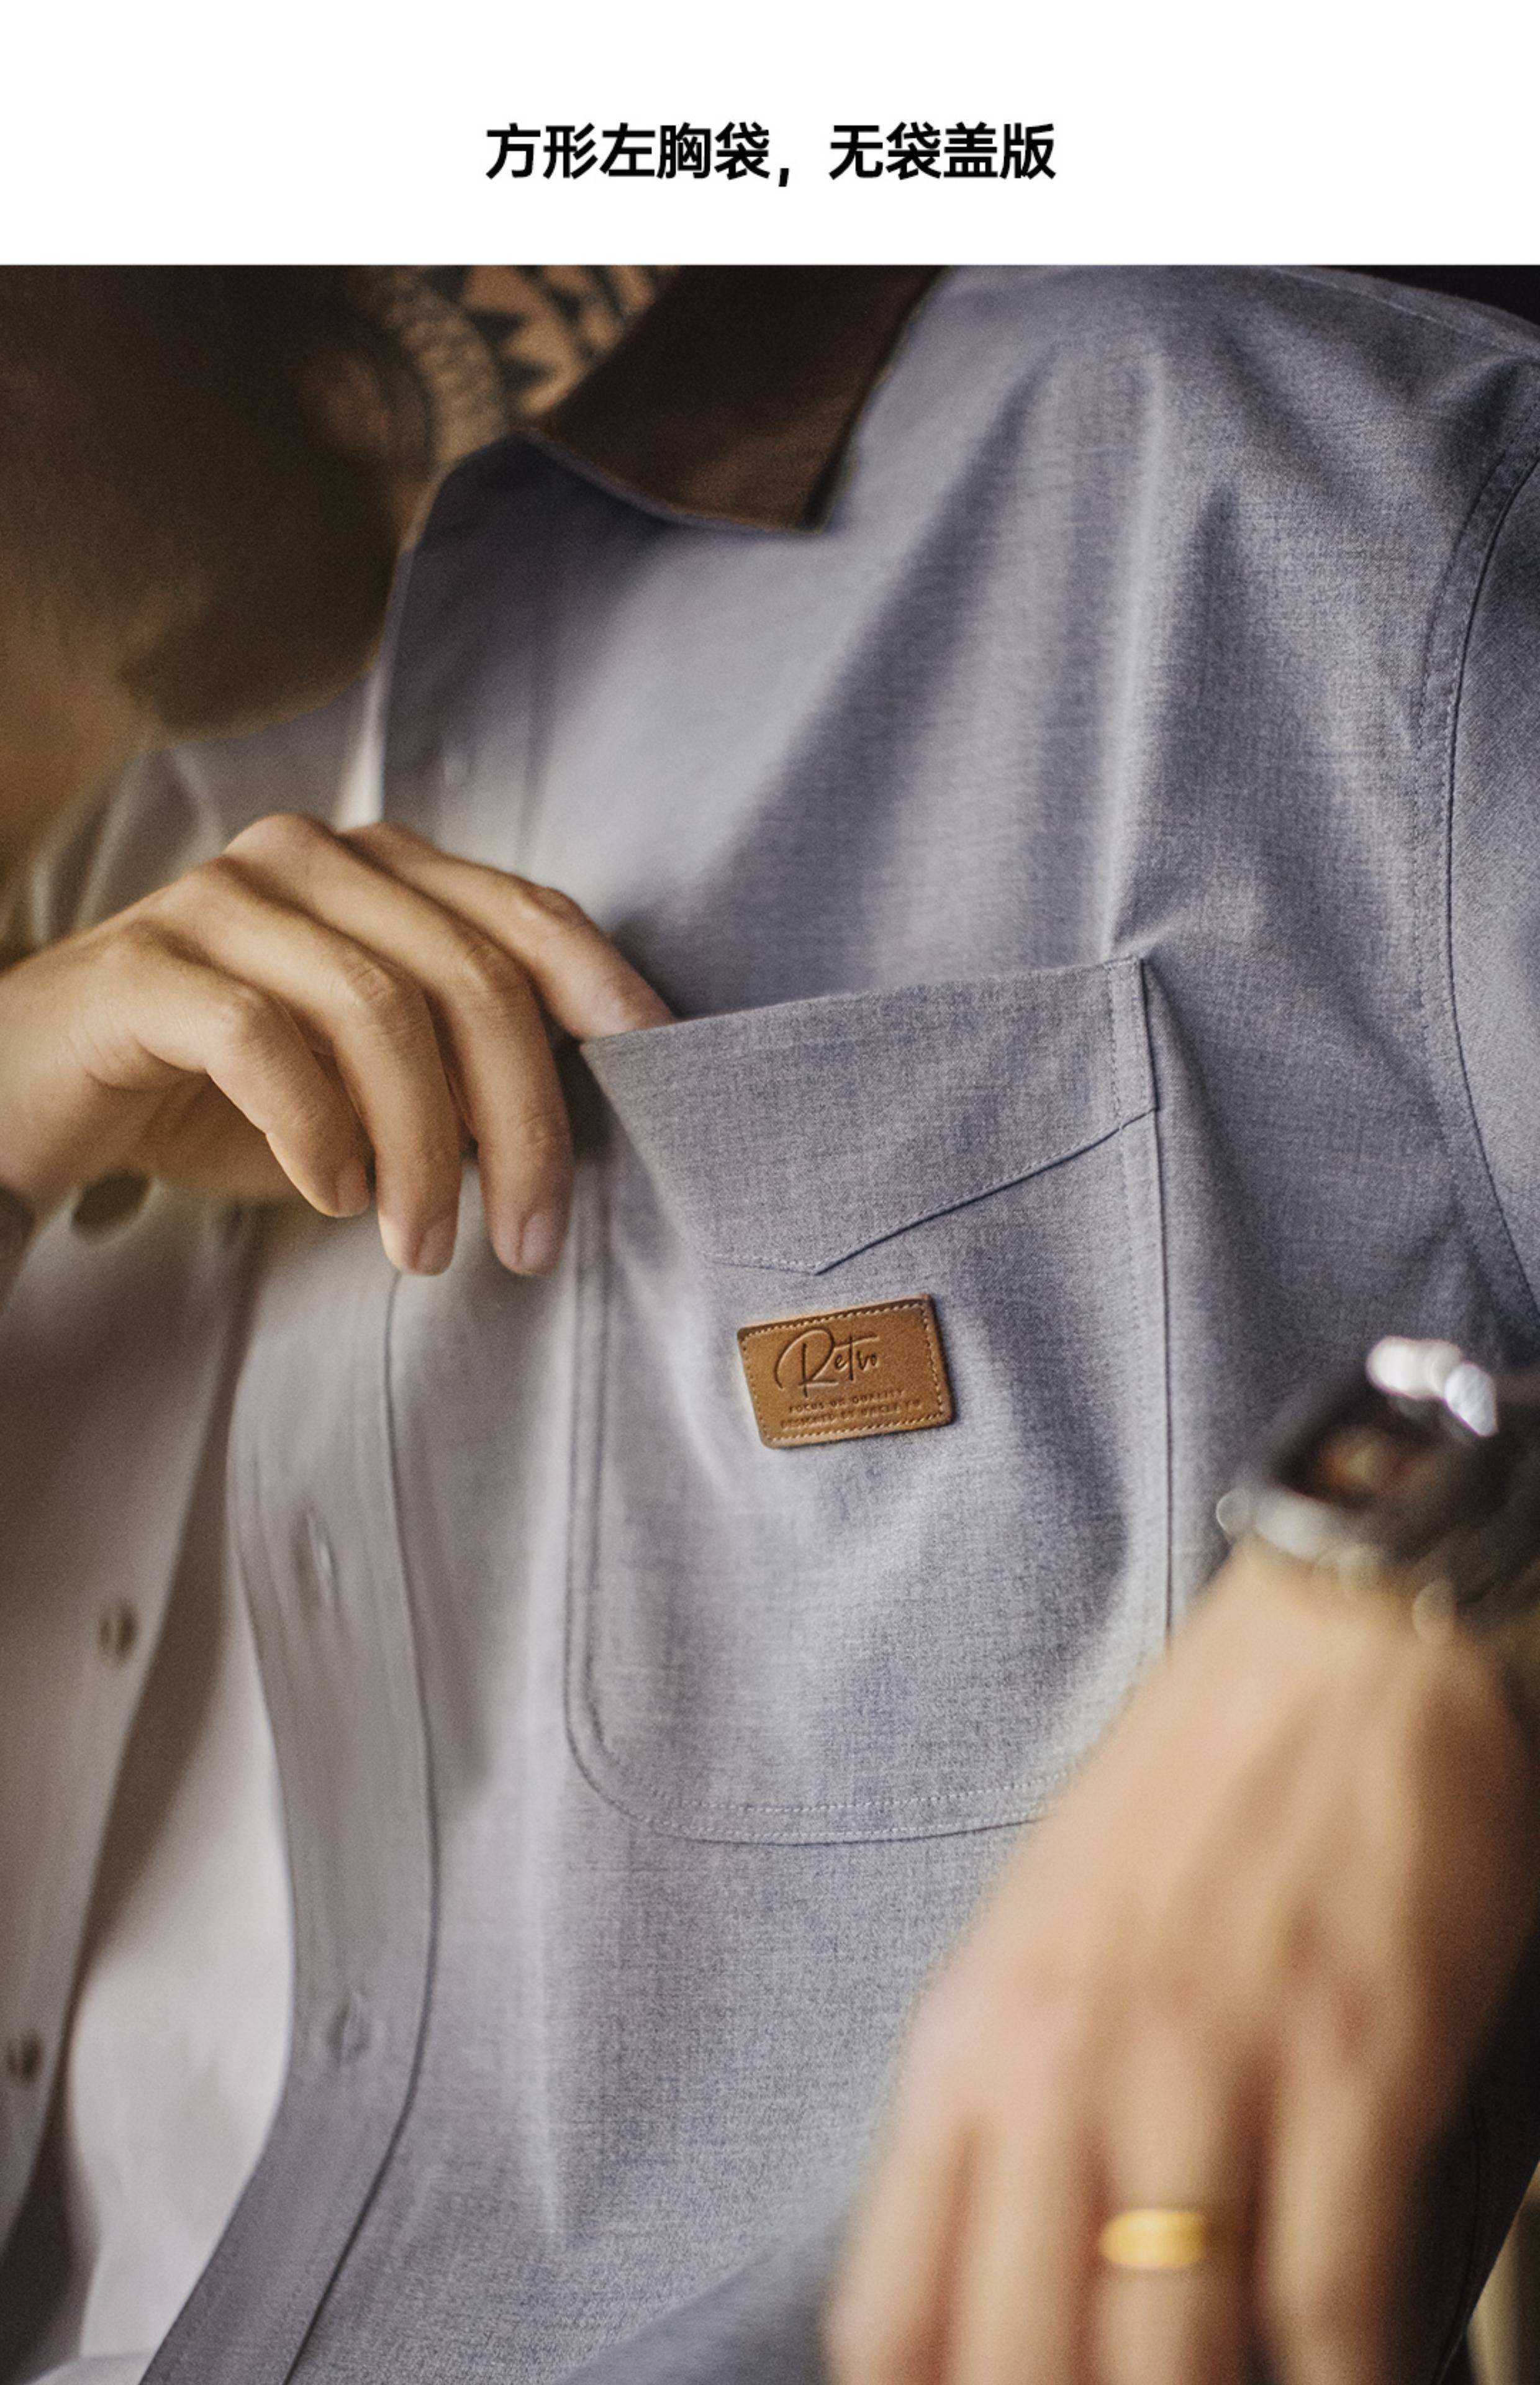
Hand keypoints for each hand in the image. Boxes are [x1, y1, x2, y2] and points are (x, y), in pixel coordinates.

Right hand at [0, 813, 669, 1273]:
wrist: (33, 1102)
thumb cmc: (221, 1100)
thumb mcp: (367, 1088)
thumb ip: (462, 1077)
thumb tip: (573, 1132)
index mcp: (379, 870)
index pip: (526, 914)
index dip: (605, 994)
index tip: (658, 1084)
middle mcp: (309, 859)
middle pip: (471, 975)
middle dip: (523, 1122)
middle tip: (529, 1240)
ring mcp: (220, 899)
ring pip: (381, 1009)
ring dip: (425, 1150)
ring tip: (425, 1246)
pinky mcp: (145, 966)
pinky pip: (265, 1040)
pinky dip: (319, 1132)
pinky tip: (333, 1199)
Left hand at [826, 1543, 1539, 2384]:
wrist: (1337, 1650)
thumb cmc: (1186, 1794)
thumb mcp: (1034, 1940)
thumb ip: (995, 2110)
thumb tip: (984, 2286)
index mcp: (971, 2039)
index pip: (892, 2317)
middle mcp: (1068, 2063)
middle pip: (1022, 2366)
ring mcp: (1209, 2066)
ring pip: (1173, 2360)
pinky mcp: (1353, 2063)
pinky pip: (1331, 2300)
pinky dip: (1342, 2379)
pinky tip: (1347, 2384)